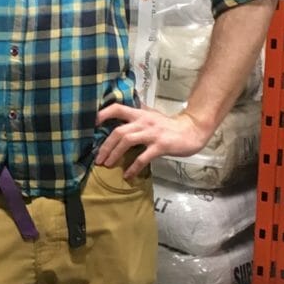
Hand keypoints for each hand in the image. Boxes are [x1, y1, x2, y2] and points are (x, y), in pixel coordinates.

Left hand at [95, 102, 210, 177]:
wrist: (192, 130)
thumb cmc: (169, 125)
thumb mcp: (151, 115)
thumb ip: (136, 113)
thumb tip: (118, 112)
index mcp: (140, 114)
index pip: (117, 108)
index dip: (103, 114)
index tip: (91, 124)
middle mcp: (144, 122)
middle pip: (118, 131)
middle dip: (105, 145)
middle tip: (98, 158)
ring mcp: (152, 133)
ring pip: (127, 141)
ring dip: (114, 154)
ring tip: (107, 165)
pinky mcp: (161, 146)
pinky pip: (143, 157)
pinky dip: (133, 167)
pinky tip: (128, 175)